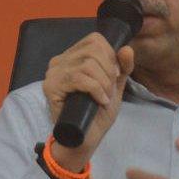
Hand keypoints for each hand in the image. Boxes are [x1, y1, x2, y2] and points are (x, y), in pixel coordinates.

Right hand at [42, 32, 133, 171]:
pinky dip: (96, 89)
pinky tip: (100, 100)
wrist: (85, 138)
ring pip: (87, 64)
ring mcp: (53, 73)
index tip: (114, 75)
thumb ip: (122, 67)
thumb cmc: (97, 113)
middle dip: (109, 71)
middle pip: (93, 50)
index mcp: (73, 56)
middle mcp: (60, 61)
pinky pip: (79, 78)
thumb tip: (126, 48)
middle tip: (109, 89)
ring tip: (105, 97)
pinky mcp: (51, 87)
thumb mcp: (114, 86)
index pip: (95, 40)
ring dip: (103, 83)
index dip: (110, 55)